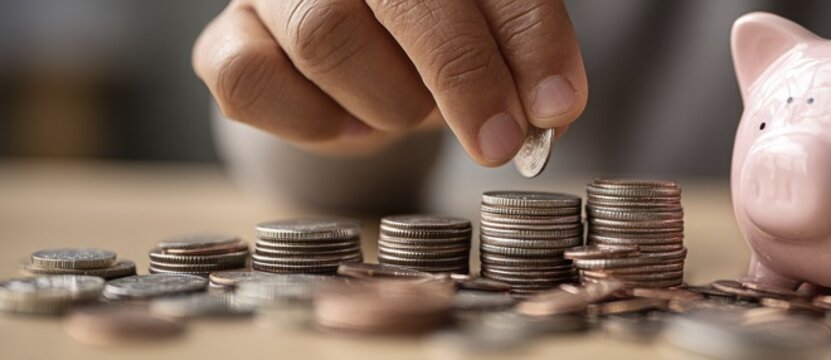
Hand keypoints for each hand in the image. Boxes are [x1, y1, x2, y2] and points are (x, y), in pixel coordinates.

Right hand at [193, 0, 586, 161]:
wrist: (359, 42)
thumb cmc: (434, 30)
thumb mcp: (490, 29)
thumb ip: (521, 53)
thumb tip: (550, 107)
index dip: (527, 40)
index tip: (557, 106)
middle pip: (402, 0)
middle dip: (463, 78)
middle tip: (499, 142)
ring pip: (327, 40)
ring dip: (391, 101)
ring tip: (411, 109)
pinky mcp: (227, 38)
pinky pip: (255, 85)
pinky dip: (316, 123)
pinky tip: (351, 119)